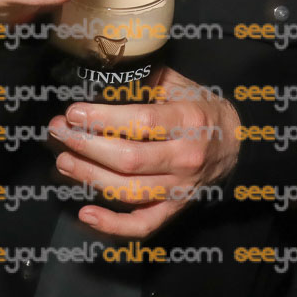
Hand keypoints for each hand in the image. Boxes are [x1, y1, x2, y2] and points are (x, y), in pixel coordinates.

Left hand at [48, 67, 240, 237]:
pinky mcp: (175, 208)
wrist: (236, 142)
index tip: (74, 112)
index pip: (142, 122)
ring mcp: (181, 187)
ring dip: (90, 177)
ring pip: (129, 191)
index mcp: (188, 121)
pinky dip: (113, 225)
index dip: (104, 120)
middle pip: (129, 160)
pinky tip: (85, 212)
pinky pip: (143, 225)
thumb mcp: (179, 84)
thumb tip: (102, 71)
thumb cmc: (200, 108)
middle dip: (86, 147)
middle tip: (59, 132)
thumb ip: (146, 79)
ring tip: (63, 161)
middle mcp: (186, 157)